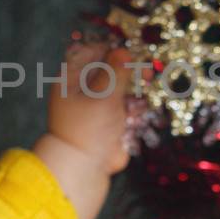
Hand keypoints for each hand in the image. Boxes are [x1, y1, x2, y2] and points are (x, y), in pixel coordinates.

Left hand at [46, 40, 137, 175]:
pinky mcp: (111, 121)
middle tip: (146, 74)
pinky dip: (135, 110)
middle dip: (130, 71)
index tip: (130, 53)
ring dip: (135, 92)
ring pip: (123, 88)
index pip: (90, 52)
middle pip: (110, 68)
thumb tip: (124, 50)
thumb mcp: (103, 96)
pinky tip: (135, 117)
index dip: (111, 50)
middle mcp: (84, 89)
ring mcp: (98, 105)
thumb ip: (116, 72)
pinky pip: (128, 107)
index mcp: (73, 79)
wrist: (85, 168)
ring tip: (140, 99)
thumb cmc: (87, 129)